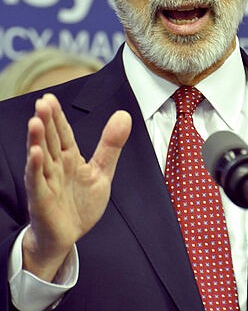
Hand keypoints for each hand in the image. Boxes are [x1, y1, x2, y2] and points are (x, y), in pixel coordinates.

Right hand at [22, 93, 130, 280]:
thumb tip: (123, 114)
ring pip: (41, 157)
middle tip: (42, 102)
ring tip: (35, 121)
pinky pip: (37, 182)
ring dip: (37, 140)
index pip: (63, 133)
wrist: (68, 237)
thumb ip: (111, 145)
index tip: (49, 98)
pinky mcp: (41, 200)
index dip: (57, 117)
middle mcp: (56, 166)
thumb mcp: (101, 172)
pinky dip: (35, 168)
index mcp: (69, 157)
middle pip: (50, 140)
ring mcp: (47, 182)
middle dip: (46, 121)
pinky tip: (35, 154)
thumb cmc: (80, 204)